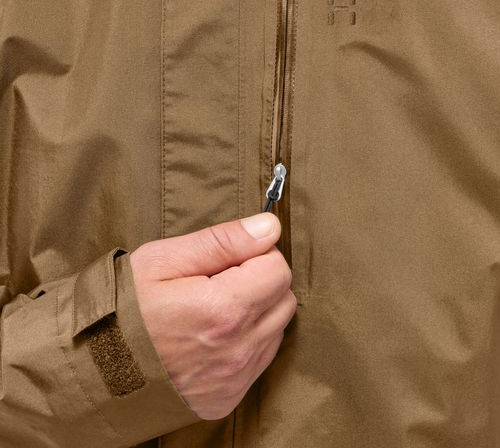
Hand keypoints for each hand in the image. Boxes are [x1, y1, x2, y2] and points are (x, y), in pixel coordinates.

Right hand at [129, 212, 296, 419]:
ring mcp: (234, 379)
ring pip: (276, 328)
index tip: (227, 259)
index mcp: (224, 310)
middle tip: (219, 280)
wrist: (91, 369)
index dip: (256, 255)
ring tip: (214, 307)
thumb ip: (223, 241)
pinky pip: (261, 358)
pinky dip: (249, 340)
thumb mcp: (164, 260)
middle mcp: (237, 350)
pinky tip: (214, 334)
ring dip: (257, 311)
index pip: (278, 269)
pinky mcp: (228, 397)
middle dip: (260, 280)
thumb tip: (270, 226)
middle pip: (283, 298)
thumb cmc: (123, 308)